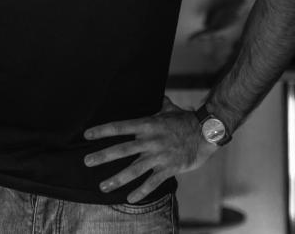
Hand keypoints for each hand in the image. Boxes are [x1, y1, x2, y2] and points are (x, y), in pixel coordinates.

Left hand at [83, 96, 218, 202]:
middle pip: (122, 149)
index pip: (120, 127)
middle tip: (87, 162)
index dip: (103, 131)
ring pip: (134, 169)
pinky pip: (152, 182)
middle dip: (103, 156)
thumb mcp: (169, 108)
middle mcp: (150, 141)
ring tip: (103, 186)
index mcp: (148, 125)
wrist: (207, 132)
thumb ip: (159, 104)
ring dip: (117, 179)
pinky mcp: (169, 168)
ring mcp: (159, 156)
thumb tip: (157, 95)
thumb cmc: (186, 120)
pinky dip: (141, 191)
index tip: (87, 135)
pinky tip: (130, 198)